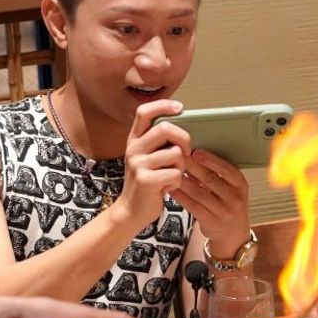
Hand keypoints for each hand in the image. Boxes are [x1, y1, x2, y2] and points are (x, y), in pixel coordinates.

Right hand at [113, 100, 190, 227]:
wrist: (131, 211)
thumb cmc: (146, 184)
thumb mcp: (147, 159)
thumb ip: (158, 144)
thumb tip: (184, 128)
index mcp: (134, 140)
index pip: (144, 112)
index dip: (163, 106)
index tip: (180, 108)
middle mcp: (133, 149)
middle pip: (165, 129)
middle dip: (183, 139)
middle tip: (185, 152)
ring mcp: (138, 164)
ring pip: (175, 153)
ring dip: (181, 166)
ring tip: (171, 175)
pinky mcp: (146, 180)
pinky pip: (175, 173)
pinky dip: (177, 182)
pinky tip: (168, 187)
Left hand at [172, 149, 250, 254]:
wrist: (234, 235)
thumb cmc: (229, 206)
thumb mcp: (232, 189)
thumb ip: (218, 175)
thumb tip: (196, 154)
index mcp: (241, 185)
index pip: (227, 169)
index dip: (211, 160)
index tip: (196, 151)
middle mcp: (234, 198)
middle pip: (211, 179)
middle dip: (193, 167)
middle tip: (179, 157)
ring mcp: (223, 211)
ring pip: (199, 193)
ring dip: (184, 181)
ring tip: (172, 171)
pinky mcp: (211, 222)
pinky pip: (193, 206)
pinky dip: (181, 196)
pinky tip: (172, 189)